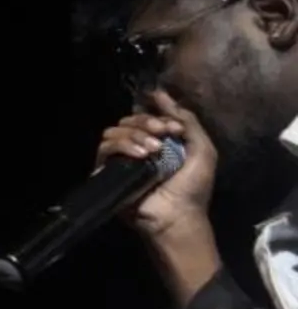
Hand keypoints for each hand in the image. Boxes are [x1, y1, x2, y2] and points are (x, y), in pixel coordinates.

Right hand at [95, 88, 215, 238]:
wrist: (178, 215)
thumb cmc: (194, 187)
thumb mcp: (203, 150)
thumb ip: (188, 121)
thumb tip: (160, 93)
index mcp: (158, 140)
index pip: (146, 115)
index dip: (158, 114)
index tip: (174, 128)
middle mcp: (136, 146)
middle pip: (128, 119)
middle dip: (146, 122)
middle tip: (163, 135)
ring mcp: (120, 159)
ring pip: (114, 131)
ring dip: (135, 135)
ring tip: (153, 151)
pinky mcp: (106, 171)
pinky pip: (105, 148)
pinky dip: (122, 146)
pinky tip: (140, 156)